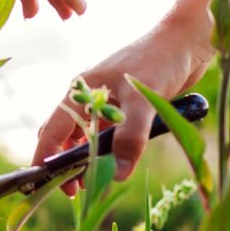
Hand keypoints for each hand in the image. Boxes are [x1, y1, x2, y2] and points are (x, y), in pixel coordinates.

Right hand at [32, 19, 211, 195]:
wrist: (185, 40)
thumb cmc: (160, 60)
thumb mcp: (143, 100)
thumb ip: (130, 136)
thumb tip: (117, 173)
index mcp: (82, 90)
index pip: (54, 129)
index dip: (46, 156)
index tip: (44, 182)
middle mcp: (90, 96)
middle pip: (66, 134)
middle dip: (66, 162)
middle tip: (76, 190)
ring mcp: (108, 100)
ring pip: (88, 135)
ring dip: (88, 157)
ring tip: (95, 180)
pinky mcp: (126, 105)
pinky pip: (108, 132)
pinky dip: (107, 148)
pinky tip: (117, 161)